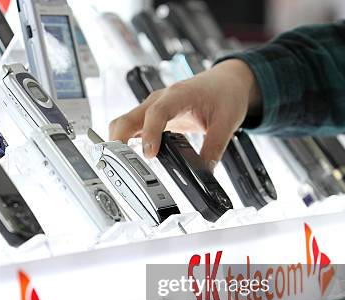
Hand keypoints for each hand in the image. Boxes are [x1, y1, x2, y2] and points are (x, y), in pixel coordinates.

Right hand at [109, 59, 260, 166]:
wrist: (225, 82)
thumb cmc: (224, 95)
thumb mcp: (226, 123)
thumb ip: (214, 148)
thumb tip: (204, 172)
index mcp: (178, 96)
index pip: (156, 113)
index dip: (149, 134)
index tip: (149, 154)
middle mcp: (159, 100)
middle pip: (128, 118)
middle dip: (118, 141)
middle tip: (119, 164)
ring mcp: (152, 107)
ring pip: (124, 123)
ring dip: (118, 143)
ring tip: (120, 166)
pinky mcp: (151, 116)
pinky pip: (130, 128)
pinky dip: (124, 143)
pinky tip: (128, 159)